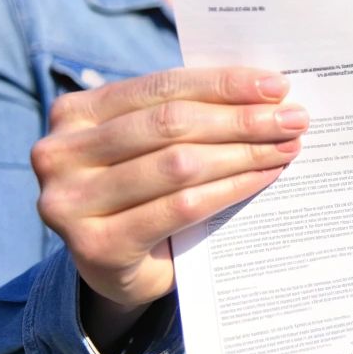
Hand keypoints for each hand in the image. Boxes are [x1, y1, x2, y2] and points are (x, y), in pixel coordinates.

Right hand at [32, 67, 305, 317]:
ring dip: (243, 154)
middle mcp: (59, 153)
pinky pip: (180, 208)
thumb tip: (267, 92)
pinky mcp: (94, 246)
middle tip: (293, 119)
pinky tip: (263, 179)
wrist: (116, 269)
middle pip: (171, 124)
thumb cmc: (144, 192)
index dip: (222, 84)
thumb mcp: (152, 146)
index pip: (161, 87)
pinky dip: (230, 189)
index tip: (277, 85)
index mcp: (74, 113)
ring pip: (178, 165)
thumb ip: (186, 115)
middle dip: (241, 119)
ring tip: (286, 147)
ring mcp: (70, 202)